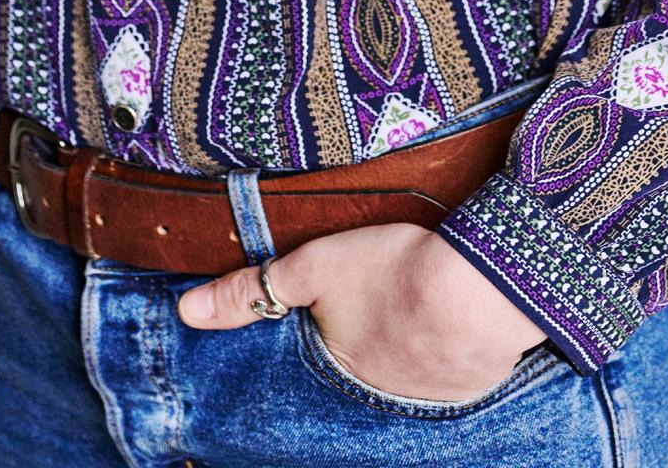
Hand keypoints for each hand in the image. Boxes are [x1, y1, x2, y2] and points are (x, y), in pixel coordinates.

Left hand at [175, 221, 546, 402]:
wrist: (479, 287)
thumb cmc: (392, 272)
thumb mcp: (313, 267)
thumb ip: (252, 290)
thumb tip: (188, 312)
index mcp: (339, 373)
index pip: (318, 369)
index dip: (321, 346)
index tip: (328, 330)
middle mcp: (380, 400)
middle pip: (362, 377)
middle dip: (364, 357)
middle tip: (374, 326)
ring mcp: (429, 400)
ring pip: (406, 382)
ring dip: (406, 361)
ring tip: (409, 328)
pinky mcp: (471, 386)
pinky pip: (449, 378)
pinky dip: (445, 357)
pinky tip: (448, 332)